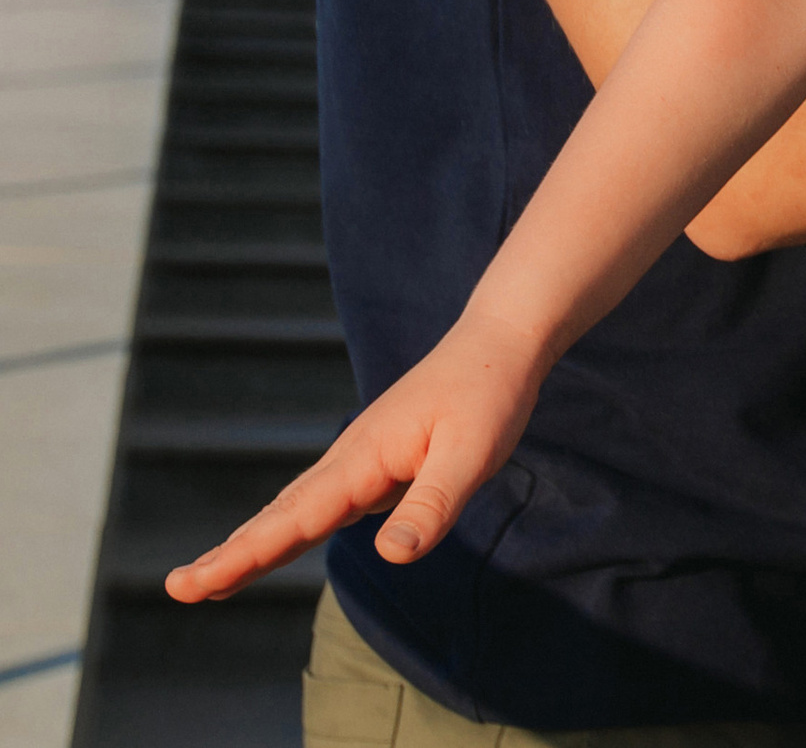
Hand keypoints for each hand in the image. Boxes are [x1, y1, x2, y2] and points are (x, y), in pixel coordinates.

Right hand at [164, 311, 543, 602]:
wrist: (500, 342)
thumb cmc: (490, 395)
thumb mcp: (474, 452)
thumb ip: (433, 504)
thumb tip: (391, 556)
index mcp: (365, 458)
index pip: (296, 519)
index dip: (245, 555)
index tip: (191, 583)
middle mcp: (351, 459)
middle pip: (281, 516)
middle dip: (231, 554)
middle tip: (178, 589)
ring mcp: (360, 461)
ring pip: (296, 509)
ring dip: (252, 542)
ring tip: (208, 579)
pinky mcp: (376, 464)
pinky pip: (322, 503)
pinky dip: (287, 528)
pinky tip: (272, 546)